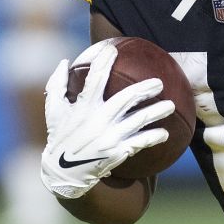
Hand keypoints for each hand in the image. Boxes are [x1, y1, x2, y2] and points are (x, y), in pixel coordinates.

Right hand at [39, 44, 174, 198]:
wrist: (64, 173)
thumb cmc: (60, 137)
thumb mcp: (53, 111)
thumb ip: (56, 85)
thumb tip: (64, 62)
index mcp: (82, 108)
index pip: (94, 80)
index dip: (103, 62)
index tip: (113, 49)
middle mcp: (98, 121)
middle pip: (125, 99)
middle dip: (144, 89)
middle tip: (159, 82)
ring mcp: (109, 138)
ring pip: (138, 121)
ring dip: (156, 112)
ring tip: (171, 105)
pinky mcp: (117, 153)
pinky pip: (140, 143)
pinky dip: (153, 137)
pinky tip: (165, 133)